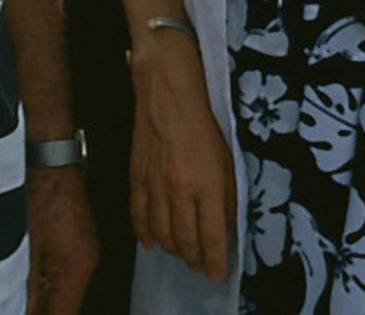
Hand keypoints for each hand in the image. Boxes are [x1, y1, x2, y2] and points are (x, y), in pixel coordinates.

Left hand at [26, 163, 97, 312]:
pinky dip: (57, 282)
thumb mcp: (29, 250)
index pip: (64, 313)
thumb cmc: (40, 200)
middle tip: (28, 307)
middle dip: (50, 310)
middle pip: (70, 305)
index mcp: (75, 268)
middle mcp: (89, 263)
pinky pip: (74, 274)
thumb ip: (32, 288)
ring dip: (53, 298)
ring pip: (72, 290)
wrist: (54, 165)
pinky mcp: (86, 244)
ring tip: (31, 298)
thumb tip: (30, 311)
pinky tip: (40, 279)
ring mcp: (90, 253)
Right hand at [128, 35, 235, 278]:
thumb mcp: (228, 157)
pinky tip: (151, 242)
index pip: (212, 235)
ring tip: (181, 254)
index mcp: (208, 183)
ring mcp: (155, 184)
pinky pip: (138, 214)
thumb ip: (228, 193)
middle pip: (185, 239)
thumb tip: (226, 223)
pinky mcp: (136, 176)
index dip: (214, 260)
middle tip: (199, 267)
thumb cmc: (205, 120)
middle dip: (194, 259)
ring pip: (161, 232)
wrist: (169, 90)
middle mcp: (180, 188)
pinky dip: (144, 233)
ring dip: (172, 249)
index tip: (216, 274)